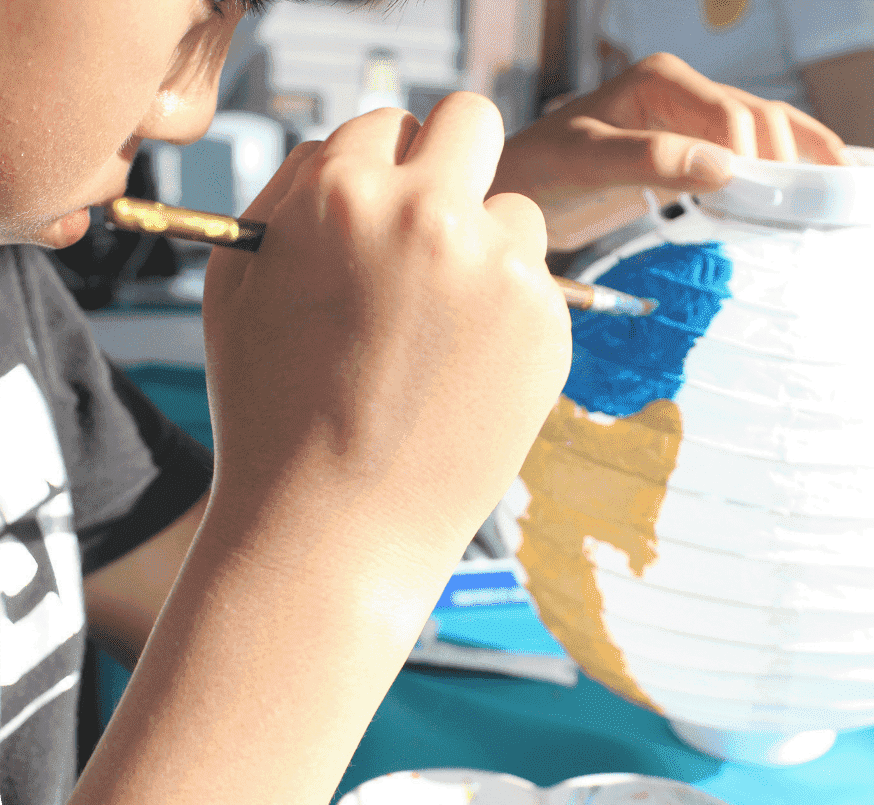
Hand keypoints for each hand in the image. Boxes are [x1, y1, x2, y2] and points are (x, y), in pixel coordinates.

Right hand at [201, 93, 571, 564]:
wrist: (335, 530)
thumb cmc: (273, 413)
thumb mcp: (240, 284)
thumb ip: (291, 196)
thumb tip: (346, 152)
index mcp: (345, 193)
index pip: (387, 124)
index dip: (381, 170)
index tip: (383, 212)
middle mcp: (431, 215)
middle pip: (473, 122)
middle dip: (454, 159)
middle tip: (438, 219)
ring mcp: (501, 272)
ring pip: (514, 213)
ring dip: (485, 250)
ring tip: (440, 332)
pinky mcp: (548, 326)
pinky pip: (538, 286)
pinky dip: (509, 316)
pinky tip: (466, 372)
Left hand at [490, 52, 848, 250]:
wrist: (521, 187)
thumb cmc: (541, 169)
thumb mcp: (585, 161)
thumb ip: (647, 158)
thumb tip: (724, 167)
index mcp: (662, 81)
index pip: (734, 116)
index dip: (761, 159)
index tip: (775, 207)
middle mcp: (685, 92)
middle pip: (762, 121)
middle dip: (792, 161)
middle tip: (814, 213)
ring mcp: (694, 121)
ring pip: (766, 136)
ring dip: (801, 165)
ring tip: (836, 204)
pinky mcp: (696, 152)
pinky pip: (752, 156)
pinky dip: (786, 172)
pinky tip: (818, 192)